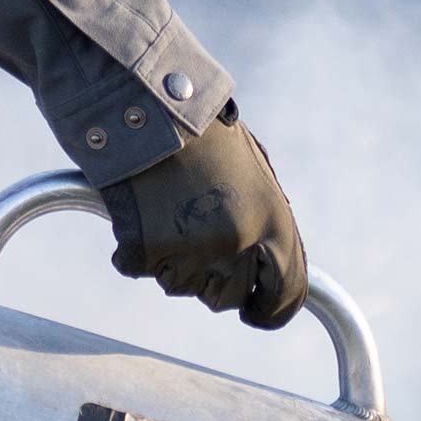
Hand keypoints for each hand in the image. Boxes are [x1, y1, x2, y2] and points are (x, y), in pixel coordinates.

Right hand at [100, 103, 306, 328]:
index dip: (270, 311)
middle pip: (226, 298)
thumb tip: (272, 268)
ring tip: (167, 212)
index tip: (255, 314)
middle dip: (213, 280)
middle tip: (197, 243)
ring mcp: (190, 251)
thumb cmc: (204, 136)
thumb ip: (266, 223)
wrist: (146, 106)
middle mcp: (237, 244)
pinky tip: (140, 212)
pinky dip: (135, 250)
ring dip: (173, 261)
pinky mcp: (144, 252)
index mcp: (273, 222)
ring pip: (180, 286)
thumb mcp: (255, 174)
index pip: (285, 294)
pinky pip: (138, 268)